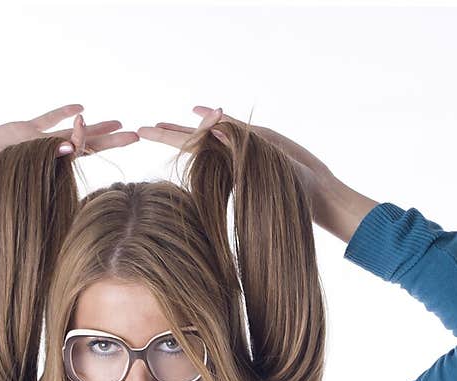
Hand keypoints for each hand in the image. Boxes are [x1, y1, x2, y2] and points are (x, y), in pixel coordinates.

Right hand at [0, 104, 139, 206]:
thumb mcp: (14, 168)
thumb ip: (41, 158)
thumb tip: (72, 148)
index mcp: (49, 166)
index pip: (78, 150)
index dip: (86, 137)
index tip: (92, 124)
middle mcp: (48, 155)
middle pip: (87, 144)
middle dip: (112, 139)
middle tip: (137, 135)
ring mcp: (36, 143)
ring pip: (72, 132)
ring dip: (93, 126)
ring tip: (118, 121)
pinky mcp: (22, 131)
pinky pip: (48, 120)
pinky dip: (63, 113)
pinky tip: (79, 107)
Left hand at [137, 105, 337, 220]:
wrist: (316, 189)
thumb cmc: (291, 193)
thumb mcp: (262, 175)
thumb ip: (239, 155)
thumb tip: (215, 132)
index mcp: (224, 166)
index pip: (191, 147)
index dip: (168, 138)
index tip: (144, 133)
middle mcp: (229, 155)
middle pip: (192, 140)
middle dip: (167, 135)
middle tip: (141, 130)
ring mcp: (242, 147)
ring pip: (209, 133)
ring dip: (186, 128)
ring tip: (162, 125)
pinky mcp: (257, 139)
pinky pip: (230, 126)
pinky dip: (215, 118)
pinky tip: (199, 111)